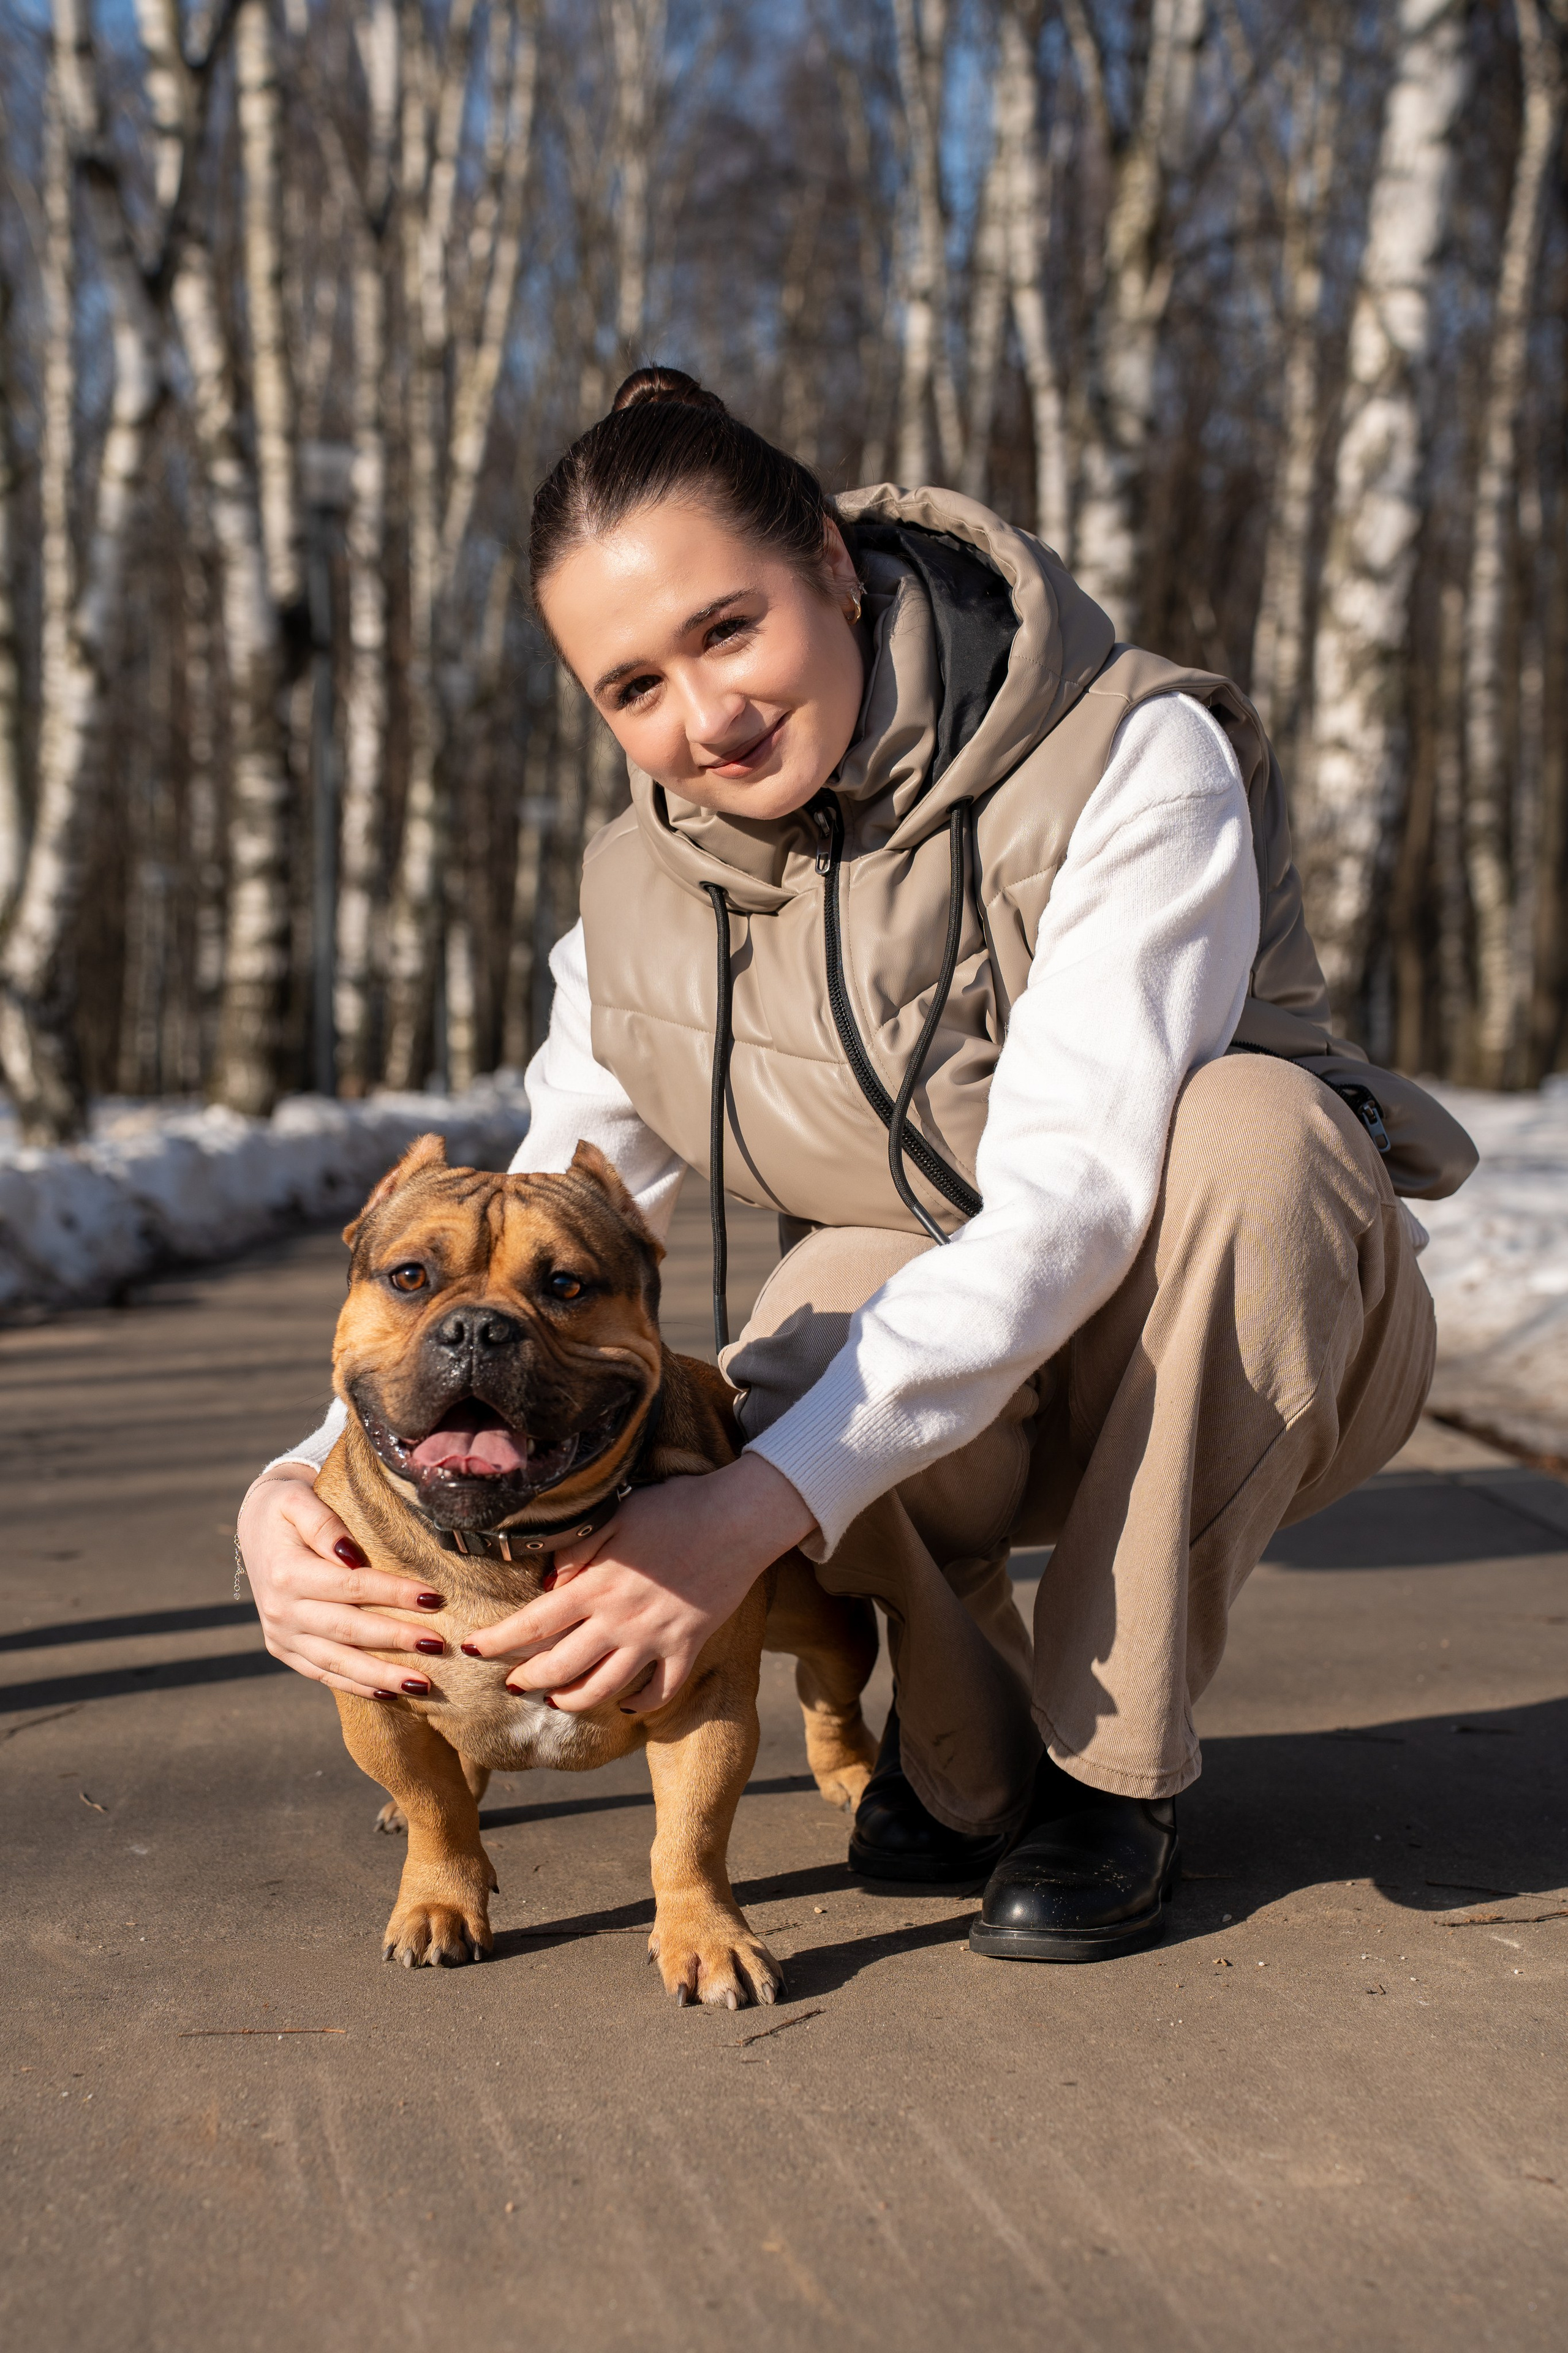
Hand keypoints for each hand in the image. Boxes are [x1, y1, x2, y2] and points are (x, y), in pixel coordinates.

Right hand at [237, 1464, 448, 1700]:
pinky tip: (390, 1694)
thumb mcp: (299, 1500)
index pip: (352, 1586)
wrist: (255, 1525)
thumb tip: (351, 1553)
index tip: (435, 1598)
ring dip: (382, 1675)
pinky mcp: (283, 1649)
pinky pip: (322, 1673)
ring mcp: (280, 1635)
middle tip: (438, 1646)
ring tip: (422, 1685)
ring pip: (337, 1662)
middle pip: (349, 1629)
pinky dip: (356, 1685)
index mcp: (287, 1573)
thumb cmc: (288, 1507)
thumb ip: (324, 1524)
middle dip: (396, 1640)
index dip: (394, 1593)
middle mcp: (280, 1610)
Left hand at [463, 1453, 816, 1715]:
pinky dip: (638, 1703)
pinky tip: (624, 1701)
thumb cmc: (674, 1508)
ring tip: (557, 1699)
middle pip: (559, 1667)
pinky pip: (660, 1691)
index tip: (473, 1648)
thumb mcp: (618, 1515)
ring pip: (603, 1689)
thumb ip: (578, 1548)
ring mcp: (654, 1639)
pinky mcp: (687, 1648)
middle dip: (527, 1679)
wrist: (737, 1519)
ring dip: (572, 1701)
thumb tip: (548, 1580)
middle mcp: (620, 1620)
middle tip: (512, 1681)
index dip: (498, 1640)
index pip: (533, 1622)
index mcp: (596, 1584)